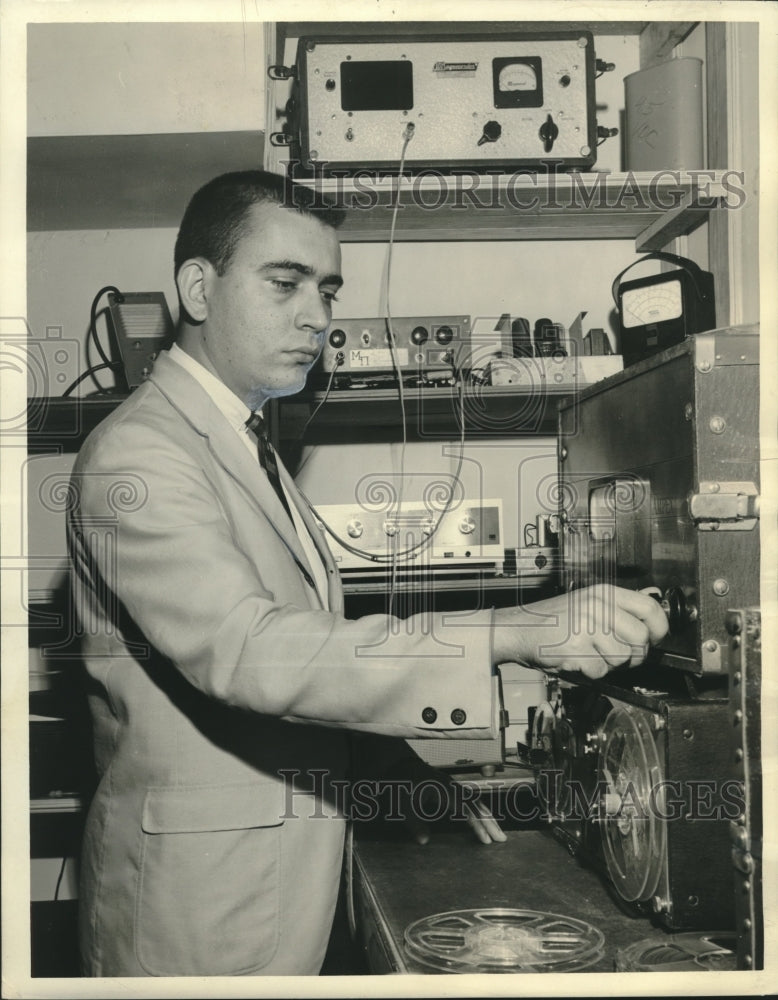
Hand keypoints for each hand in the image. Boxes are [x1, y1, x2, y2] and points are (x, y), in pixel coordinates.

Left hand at [404, 782, 506, 846]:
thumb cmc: (401, 785)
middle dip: (490, 822)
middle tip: (502, 839)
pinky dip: (480, 811)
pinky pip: (471, 800)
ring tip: (499, 833)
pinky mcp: (452, 789)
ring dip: (488, 817)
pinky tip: (485, 820)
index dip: (477, 824)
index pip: (465, 809)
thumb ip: (414, 823)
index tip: (485, 840)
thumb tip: (424, 841)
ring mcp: (453, 787)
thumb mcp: (403, 804)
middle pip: (476, 804)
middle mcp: (451, 787)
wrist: (400, 766)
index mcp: (442, 790)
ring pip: (476, 802)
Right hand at [492, 584, 667, 679]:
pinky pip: (601, 671)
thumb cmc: (554, 619)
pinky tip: (580, 660)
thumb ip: (621, 604)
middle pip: (641, 638)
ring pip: (623, 658)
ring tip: (593, 654)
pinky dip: (592, 672)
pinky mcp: (576, 648)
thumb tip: (653, 597)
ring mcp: (586, 627)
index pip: (650, 607)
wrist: (519, 629)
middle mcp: (597, 606)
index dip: (659, 628)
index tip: (654, 638)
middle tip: (618, 652)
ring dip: (611, 664)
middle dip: (634, 654)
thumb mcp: (588, 601)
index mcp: (603, 593)